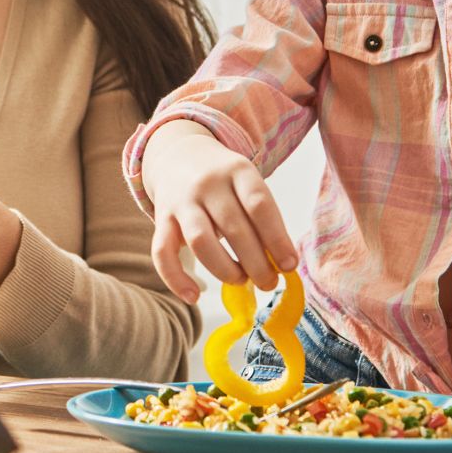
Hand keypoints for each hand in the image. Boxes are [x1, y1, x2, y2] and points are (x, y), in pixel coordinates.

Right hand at [141, 119, 296, 303]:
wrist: (178, 155)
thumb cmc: (224, 181)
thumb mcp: (246, 184)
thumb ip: (261, 218)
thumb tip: (280, 264)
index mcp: (237, 170)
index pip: (259, 205)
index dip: (277, 239)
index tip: (290, 265)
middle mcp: (208, 184)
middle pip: (233, 227)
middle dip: (256, 262)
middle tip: (269, 282)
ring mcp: (182, 201)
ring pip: (201, 240)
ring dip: (225, 270)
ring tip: (242, 281)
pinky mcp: (161, 219)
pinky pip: (162, 252)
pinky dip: (175, 279)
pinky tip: (193, 297)